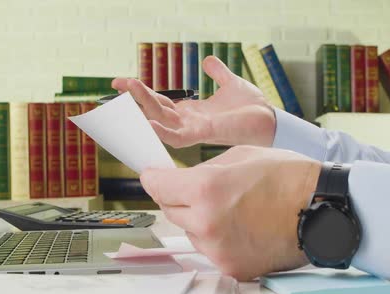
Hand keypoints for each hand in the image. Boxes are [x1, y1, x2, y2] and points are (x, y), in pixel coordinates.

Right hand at [112, 56, 276, 147]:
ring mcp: (194, 129)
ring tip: (129, 90)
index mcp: (191, 111)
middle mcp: (188, 122)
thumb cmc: (252, 107)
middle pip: (154, 110)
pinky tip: (147, 121)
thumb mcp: (230, 83)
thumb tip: (208, 60)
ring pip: (160, 120)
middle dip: (136, 97)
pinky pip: (177, 136)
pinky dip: (161, 130)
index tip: (121, 82)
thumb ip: (217, 73)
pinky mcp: (203, 133)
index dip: (141, 92)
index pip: (159, 102)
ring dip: (144, 107)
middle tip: (118, 83)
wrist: (270, 119)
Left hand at [140, 146, 321, 280]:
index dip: (153, 178)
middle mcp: (206, 223)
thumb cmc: (289, 177)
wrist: (323, 208)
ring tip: (232, 208)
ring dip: (200, 220)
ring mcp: (218, 249)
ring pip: (191, 232)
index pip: (156, 186)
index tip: (153, 176)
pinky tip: (242, 226)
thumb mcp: (239, 156)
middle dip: (179, 198)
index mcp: (205, 189)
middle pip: (170, 210)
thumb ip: (203, 170)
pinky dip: (219, 239)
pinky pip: (211, 250)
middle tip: (199, 190)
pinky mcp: (232, 267)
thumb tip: (181, 179)